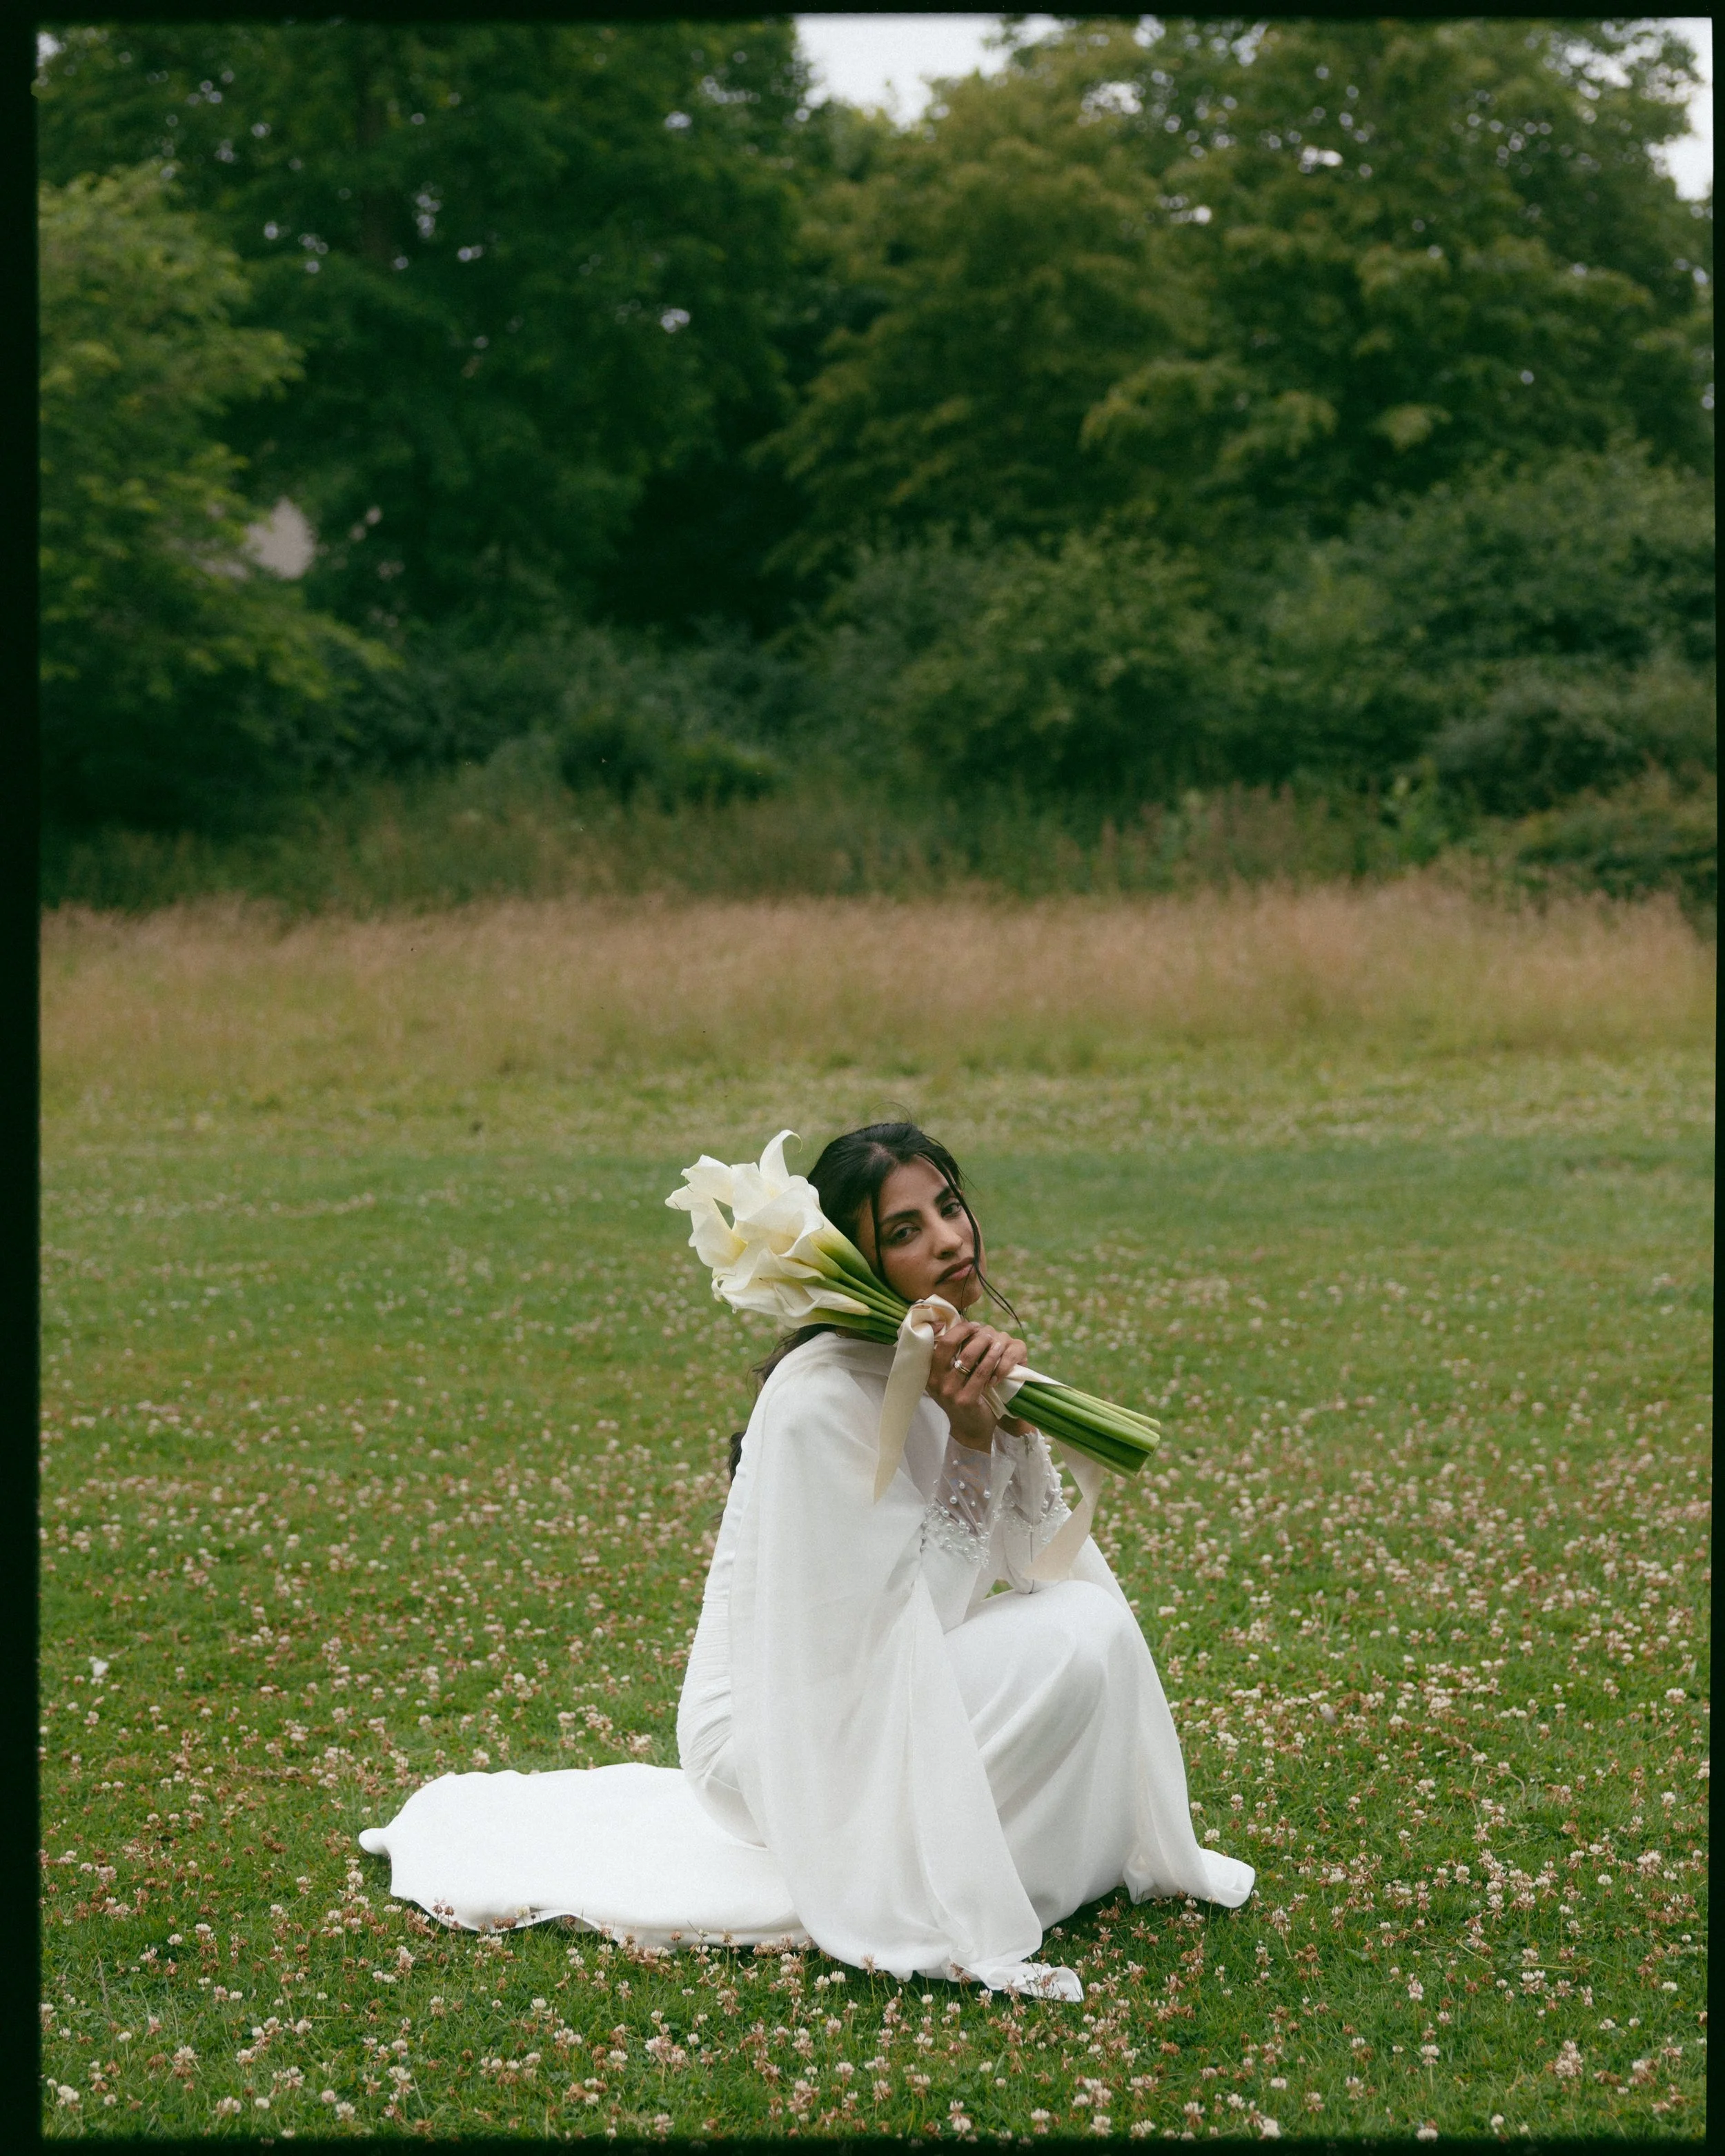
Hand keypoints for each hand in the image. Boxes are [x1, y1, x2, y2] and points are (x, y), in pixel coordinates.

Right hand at [928, 1318, 1027, 1450]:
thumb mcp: (949, 1379)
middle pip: (949, 1345)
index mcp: (929, 1374)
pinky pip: (982, 1372)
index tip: (969, 1324)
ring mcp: (949, 1392)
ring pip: (969, 1356)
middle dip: (968, 1332)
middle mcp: (935, 1382)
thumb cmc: (962, 1398)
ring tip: (994, 1338)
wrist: (970, 1430)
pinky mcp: (966, 1399)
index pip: (936, 1342)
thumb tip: (958, 1327)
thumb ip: (949, 1359)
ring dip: (984, 1343)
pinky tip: (999, 1353)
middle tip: (982, 1328)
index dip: (954, 1329)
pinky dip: (992, 1359)